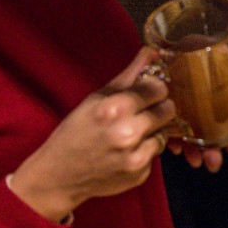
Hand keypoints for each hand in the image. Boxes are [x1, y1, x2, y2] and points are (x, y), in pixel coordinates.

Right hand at [9, 49, 175, 220]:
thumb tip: (152, 51)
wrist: (58, 177)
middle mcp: (128, 133)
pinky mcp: (140, 174)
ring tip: (130, 134)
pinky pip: (155, 154)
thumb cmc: (75, 133)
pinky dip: (145, 151)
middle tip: (140, 113)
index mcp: (115, 109)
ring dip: (152, 131)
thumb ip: (129, 75)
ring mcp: (135, 157)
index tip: (146, 92)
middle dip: (158, 109)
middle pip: (169, 109)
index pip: (159, 88)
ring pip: (165, 132)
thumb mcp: (96, 99)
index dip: (153, 89)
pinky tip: (125, 152)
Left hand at [168, 52, 227, 171]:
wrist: (157, 43)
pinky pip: (166, 132)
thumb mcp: (219, 52)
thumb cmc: (189, 48)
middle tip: (214, 162)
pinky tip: (176, 148)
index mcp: (212, 96)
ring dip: (195, 151)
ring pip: (189, 136)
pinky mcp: (157, 113)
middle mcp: (196, 105)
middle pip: (208, 132)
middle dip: (213, 150)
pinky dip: (172, 141)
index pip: (227, 121)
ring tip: (196, 161)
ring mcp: (177, 110)